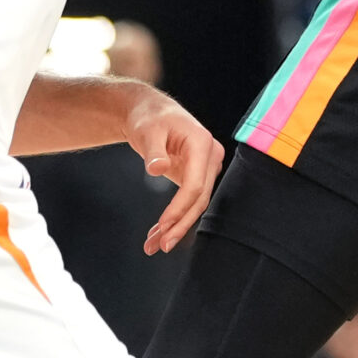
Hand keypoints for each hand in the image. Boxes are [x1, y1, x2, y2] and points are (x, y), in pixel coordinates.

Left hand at [126, 86, 223, 253]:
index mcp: (202, 143)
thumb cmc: (149, 118)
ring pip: (196, 204)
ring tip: (153, 245)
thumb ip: (153, 151)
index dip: (179, 208)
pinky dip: (175, 217)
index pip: (195, 184)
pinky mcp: (198, 175)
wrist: (150, 113)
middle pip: (199, 199)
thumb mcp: (147, 131)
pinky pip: (189, 201)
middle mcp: (210, 156)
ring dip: (176, 226)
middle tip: (160, 245)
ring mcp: (206, 167)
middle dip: (180, 224)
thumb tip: (157, 168)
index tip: (162, 226)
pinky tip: (158, 233)